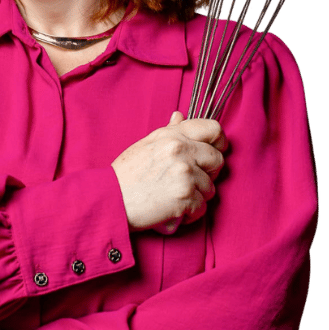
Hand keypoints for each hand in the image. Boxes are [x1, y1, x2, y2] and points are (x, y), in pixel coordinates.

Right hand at [111, 111, 225, 231]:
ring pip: (210, 188)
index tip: (213, 152)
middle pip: (217, 160)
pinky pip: (201, 208)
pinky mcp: (185, 197)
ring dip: (196, 196)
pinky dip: (189, 213)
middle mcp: (181, 151)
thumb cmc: (125, 175)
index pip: (213, 129)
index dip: (218, 142)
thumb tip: (180, 116)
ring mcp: (185, 174)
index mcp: (173, 136)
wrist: (109, 199)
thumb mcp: (145, 145)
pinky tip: (172, 210)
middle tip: (189, 182)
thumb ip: (169, 131)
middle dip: (208, 174)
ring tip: (174, 197)